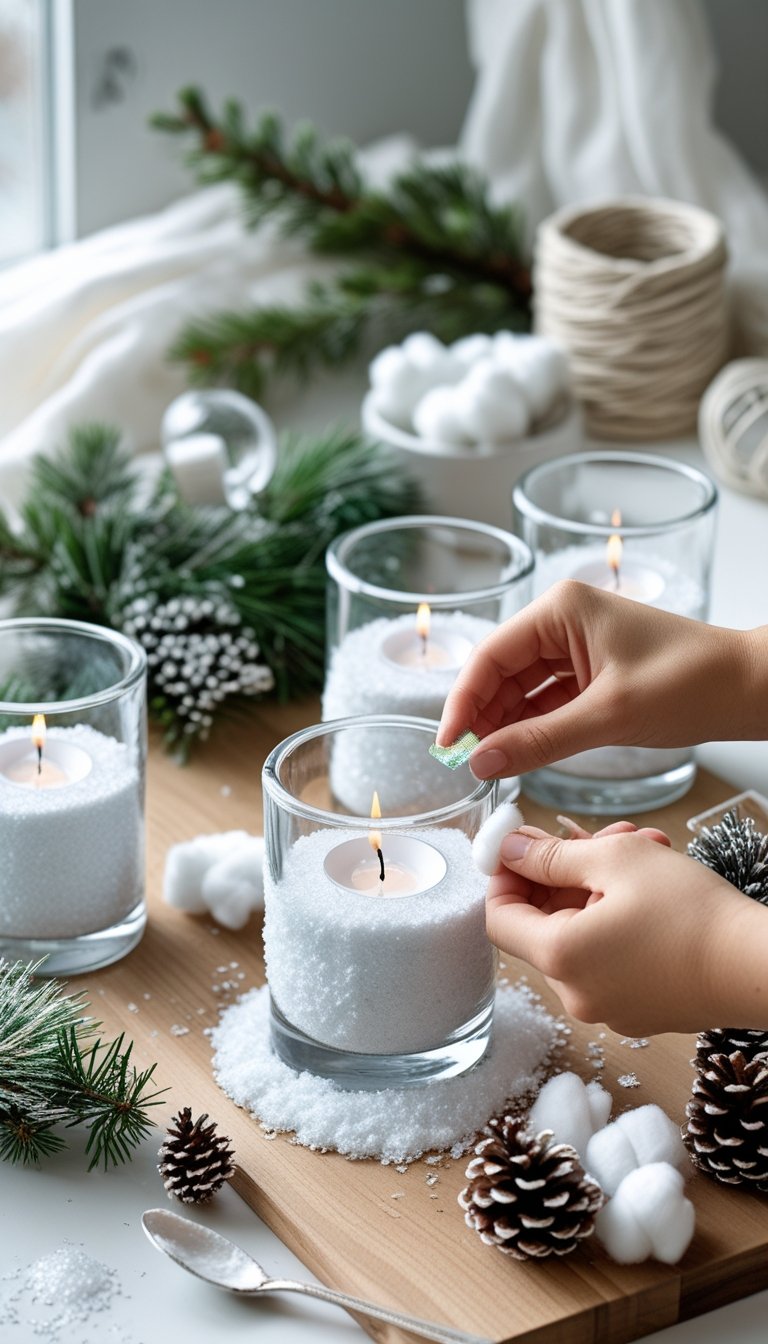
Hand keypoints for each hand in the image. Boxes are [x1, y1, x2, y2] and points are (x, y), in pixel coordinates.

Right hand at [437, 580, 755, 779]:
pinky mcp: (591, 671)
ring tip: (489, 764)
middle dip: (483, 716)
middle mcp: (562, 620)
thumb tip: (480, 762)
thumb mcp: (607, 717)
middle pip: (501, 671)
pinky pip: (547, 699)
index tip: (447, 744)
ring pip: (521, 688)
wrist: (748, 688)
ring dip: (505, 724)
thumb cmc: (690, 684)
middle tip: (467, 762)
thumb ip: (538, 741)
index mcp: (561, 609)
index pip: (491, 656)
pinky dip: (532, 726)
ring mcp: (577, 645)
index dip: (463, 701)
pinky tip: (517, 753)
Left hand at [488, 824, 767, 1035]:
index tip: (522, 843)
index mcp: (559, 958)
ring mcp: (609, 1008)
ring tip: (641, 848)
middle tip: (600, 834)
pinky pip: (609, 957)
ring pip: (580, 934)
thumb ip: (551, 855)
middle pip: (543, 923)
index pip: (498, 916)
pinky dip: (618, 918)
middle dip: (565, 871)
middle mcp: (575, 993)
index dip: (504, 874)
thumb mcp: (614, 861)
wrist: (761, 966)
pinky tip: (654, 886)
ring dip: (599, 886)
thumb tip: (509, 850)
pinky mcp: (639, 1009)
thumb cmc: (692, 912)